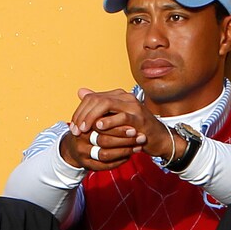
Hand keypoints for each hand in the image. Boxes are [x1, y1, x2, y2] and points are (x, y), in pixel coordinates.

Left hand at [59, 88, 175, 169]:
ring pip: (107, 104)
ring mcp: (133, 106)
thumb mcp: (114, 117)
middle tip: (76, 130)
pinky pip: (122, 117)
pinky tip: (99, 127)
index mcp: (117, 96)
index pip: (92, 98)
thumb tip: (81, 92)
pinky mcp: (140, 118)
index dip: (79, 112)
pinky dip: (109, 121)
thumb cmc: (133, 129)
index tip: (73, 127)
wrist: (157, 138)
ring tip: (84, 129)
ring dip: (92, 117)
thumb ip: (98, 106)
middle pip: (97, 99)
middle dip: (83, 115)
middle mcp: (125, 97)